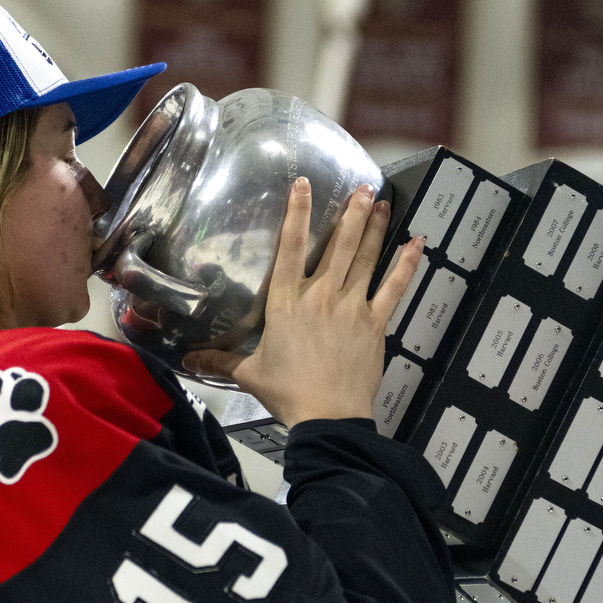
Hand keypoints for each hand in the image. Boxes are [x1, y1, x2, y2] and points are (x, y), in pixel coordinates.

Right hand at [184, 178, 423, 426]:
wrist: (327, 417)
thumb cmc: (287, 393)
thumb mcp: (249, 374)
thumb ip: (219, 360)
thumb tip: (186, 359)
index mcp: (287, 303)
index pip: (290, 248)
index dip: (297, 213)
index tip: (303, 184)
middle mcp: (320, 297)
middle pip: (338, 245)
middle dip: (350, 212)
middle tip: (362, 186)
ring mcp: (352, 308)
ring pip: (365, 259)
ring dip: (375, 228)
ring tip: (382, 201)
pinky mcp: (375, 324)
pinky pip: (394, 288)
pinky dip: (406, 265)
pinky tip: (416, 244)